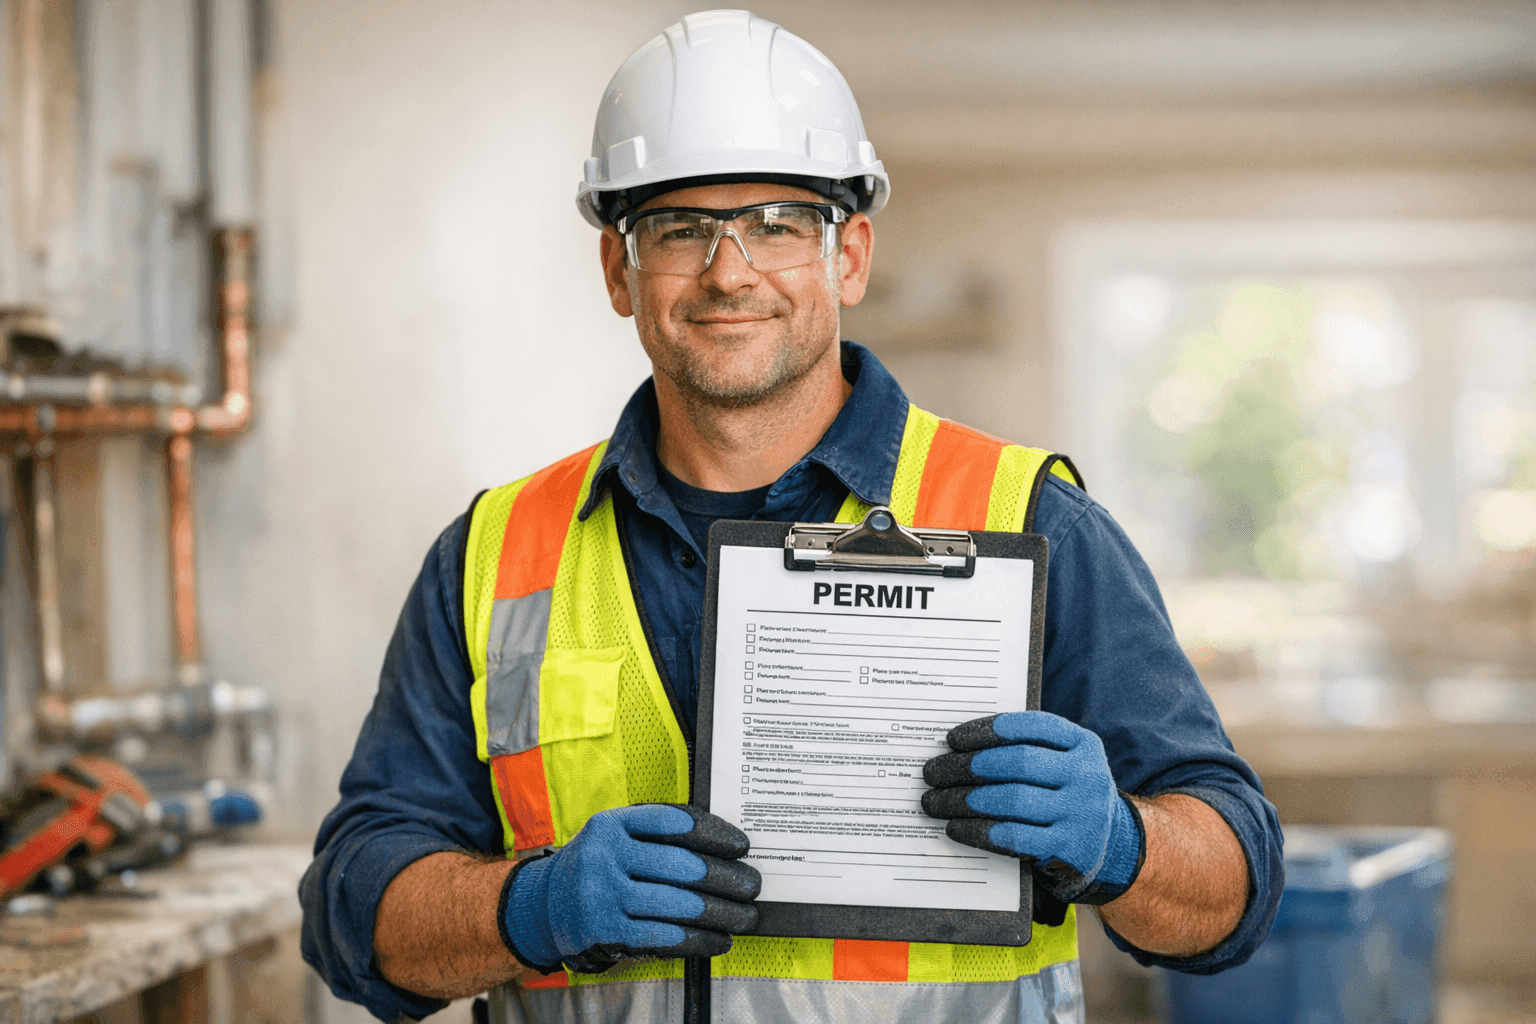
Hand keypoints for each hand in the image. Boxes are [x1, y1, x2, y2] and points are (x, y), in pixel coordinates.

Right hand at [500, 804, 760, 973]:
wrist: (544, 905)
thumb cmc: (596, 867)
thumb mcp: (615, 837)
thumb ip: (655, 834)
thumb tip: (720, 849)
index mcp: (610, 824)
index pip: (672, 822)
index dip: (713, 833)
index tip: (741, 846)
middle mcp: (603, 856)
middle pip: (681, 866)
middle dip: (724, 878)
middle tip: (751, 885)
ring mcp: (602, 894)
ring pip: (677, 904)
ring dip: (720, 913)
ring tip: (744, 916)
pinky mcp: (605, 931)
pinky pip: (664, 936)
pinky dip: (698, 939)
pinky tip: (718, 939)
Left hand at [922, 712, 1143, 904]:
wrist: (1107, 848)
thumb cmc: (1065, 795)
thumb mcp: (1060, 764)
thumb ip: (1026, 749)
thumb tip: (956, 747)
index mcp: (1083, 744)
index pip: (1033, 726)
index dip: (988, 729)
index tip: (952, 739)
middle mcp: (1088, 775)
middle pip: (1018, 762)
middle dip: (966, 766)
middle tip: (933, 772)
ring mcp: (1082, 814)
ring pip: (1012, 800)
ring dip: (964, 800)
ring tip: (934, 801)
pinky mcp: (1069, 850)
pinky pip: (1013, 837)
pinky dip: (977, 831)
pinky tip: (954, 827)